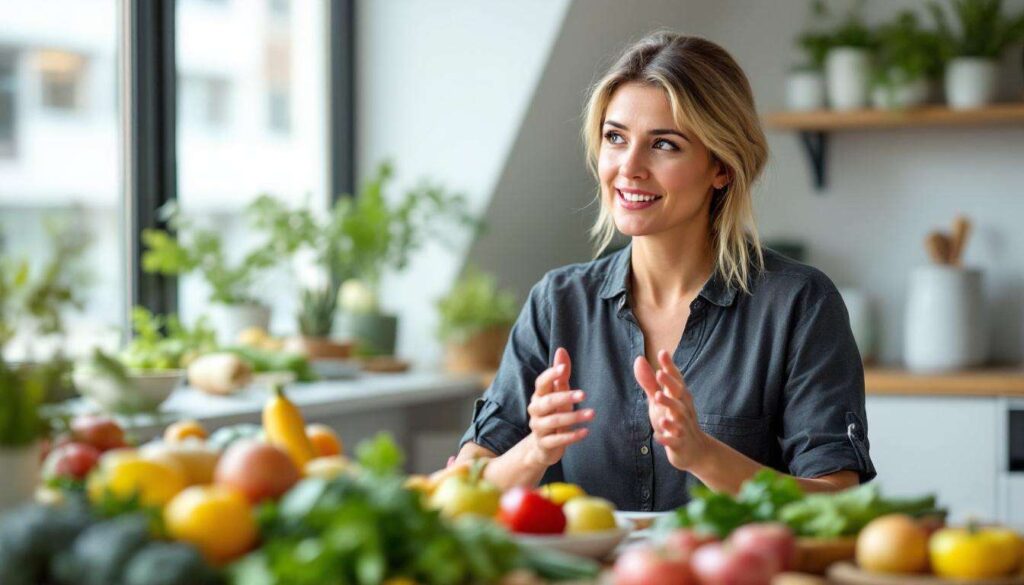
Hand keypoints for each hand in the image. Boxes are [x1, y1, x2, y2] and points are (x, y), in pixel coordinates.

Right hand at [526, 347, 592, 467]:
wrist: (542, 446)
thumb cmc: (553, 414)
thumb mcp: (558, 394)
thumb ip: (561, 375)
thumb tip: (561, 350)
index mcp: (538, 396)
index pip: (541, 383)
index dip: (550, 375)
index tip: (563, 368)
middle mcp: (535, 411)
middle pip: (547, 402)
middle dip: (565, 397)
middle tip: (583, 394)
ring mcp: (539, 428)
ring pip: (554, 421)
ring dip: (574, 417)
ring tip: (592, 414)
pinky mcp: (545, 444)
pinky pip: (557, 440)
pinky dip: (572, 436)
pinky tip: (586, 432)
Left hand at [634, 349, 709, 471]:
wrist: (694, 451)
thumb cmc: (674, 421)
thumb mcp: (659, 401)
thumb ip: (649, 382)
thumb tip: (639, 359)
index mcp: (679, 398)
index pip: (676, 379)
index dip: (670, 367)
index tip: (663, 352)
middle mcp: (684, 410)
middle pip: (679, 395)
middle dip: (670, 384)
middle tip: (659, 373)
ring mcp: (683, 427)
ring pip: (678, 416)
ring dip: (669, 406)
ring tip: (657, 397)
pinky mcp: (680, 444)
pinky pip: (674, 440)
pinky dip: (667, 437)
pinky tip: (658, 435)